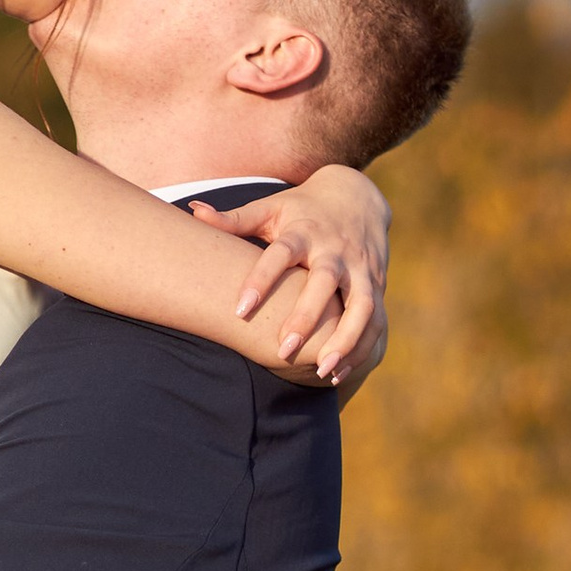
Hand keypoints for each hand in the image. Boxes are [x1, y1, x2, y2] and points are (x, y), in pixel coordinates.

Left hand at [194, 164, 389, 383]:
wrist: (357, 197)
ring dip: (346, 339)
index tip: (239, 309)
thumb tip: (193, 211)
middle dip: (306, 317)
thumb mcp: (269, 209)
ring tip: (322, 371)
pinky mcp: (377, 284)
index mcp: (303, 233)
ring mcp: (360, 269)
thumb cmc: (300, 211)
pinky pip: (376, 320)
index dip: (261, 280)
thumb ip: (233, 219)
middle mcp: (335, 251)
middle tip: (283, 350)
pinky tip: (338, 372)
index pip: (281, 255)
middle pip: (324, 283)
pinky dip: (362, 347)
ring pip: (361, 306)